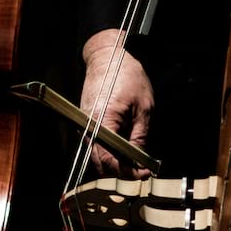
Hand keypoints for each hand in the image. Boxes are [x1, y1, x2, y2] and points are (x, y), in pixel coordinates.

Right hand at [79, 28, 153, 178]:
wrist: (107, 57)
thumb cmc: (127, 76)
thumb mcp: (144, 107)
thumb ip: (140, 136)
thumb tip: (141, 160)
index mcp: (102, 122)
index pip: (110, 160)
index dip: (128, 171)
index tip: (145, 173)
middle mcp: (88, 128)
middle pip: (101, 163)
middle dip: (122, 171)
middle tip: (142, 170)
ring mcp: (86, 126)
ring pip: (98, 156)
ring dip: (116, 162)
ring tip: (136, 160)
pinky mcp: (87, 123)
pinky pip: (97, 145)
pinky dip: (111, 151)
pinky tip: (126, 148)